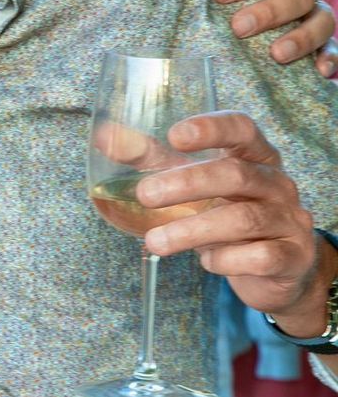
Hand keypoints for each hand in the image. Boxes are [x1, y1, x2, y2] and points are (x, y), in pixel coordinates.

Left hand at [137, 112, 326, 321]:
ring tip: (154, 241)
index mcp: (255, 156)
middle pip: (236, 174)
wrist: (278, 269)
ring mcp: (289, 220)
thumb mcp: (194, 183)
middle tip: (145, 195)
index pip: (242, 129)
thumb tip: (104, 136)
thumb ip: (153, 159)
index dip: (212, 127)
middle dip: (187, 183)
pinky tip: (206, 262)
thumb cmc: (228, 212)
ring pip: (243, 219)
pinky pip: (259, 257)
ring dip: (192, 230)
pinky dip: (225, 260)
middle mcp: (277, 183)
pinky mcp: (292, 257)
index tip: (174, 135)